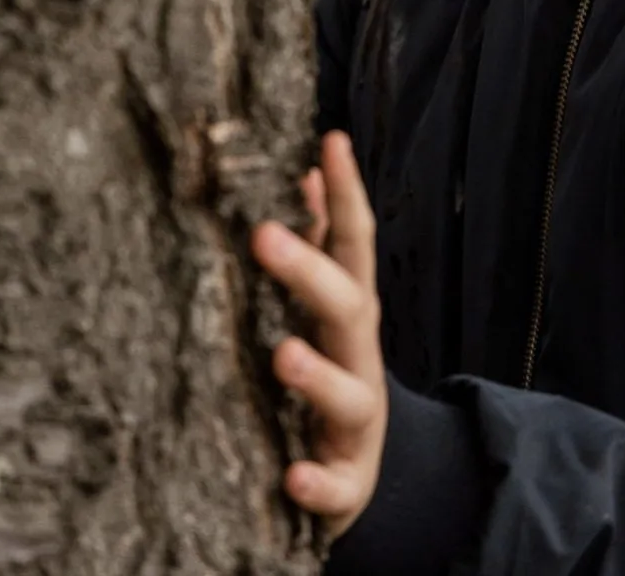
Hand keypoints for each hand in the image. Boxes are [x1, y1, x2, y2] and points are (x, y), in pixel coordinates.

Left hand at [253, 130, 385, 541]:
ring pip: (348, 395)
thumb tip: (307, 168)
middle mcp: (360, 360)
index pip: (354, 244)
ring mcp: (356, 422)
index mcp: (351, 314)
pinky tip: (294, 476)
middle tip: (263, 232)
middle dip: (310, 270)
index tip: (331, 140)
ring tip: (284, 356)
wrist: (361, 475)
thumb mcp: (330, 307)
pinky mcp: (345, 483)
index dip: (347, 193)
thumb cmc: (332, 374)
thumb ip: (322, 242)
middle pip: (348, 308)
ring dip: (318, 375)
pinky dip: (317, 482)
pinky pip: (333, 485)